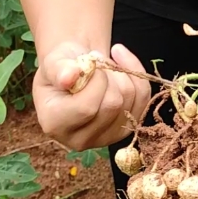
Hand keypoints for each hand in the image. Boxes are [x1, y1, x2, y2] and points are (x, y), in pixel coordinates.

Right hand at [32, 41, 150, 150]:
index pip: (87, 107)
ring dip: (122, 73)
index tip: (88, 61)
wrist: (75, 73)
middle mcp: (79, 139)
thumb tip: (69, 77)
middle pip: (112, 105)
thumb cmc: (62, 67)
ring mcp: (105, 139)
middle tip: (97, 59)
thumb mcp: (54, 62)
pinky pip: (143, 99)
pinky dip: (137, 75)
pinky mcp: (124, 131)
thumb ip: (59, 68)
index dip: (95, 79)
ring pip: (130, 101)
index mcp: (55, 125)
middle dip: (110, 74)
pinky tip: (121, 64)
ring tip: (105, 64)